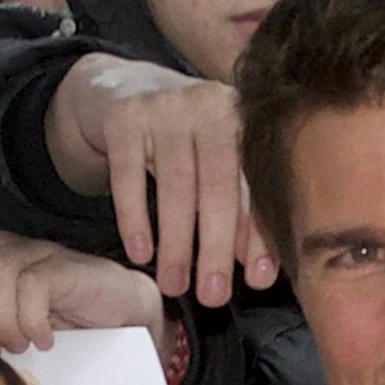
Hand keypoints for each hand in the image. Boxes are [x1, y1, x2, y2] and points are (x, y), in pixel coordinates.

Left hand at [0, 232, 167, 369]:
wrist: (120, 316)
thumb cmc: (62, 324)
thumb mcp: (8, 336)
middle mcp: (5, 248)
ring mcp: (36, 251)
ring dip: (2, 320)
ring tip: (21, 345)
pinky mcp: (64, 265)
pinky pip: (33, 283)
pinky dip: (32, 319)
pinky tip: (44, 339)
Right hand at [44, 55, 277, 305]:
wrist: (127, 89)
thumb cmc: (186, 140)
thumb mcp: (217, 164)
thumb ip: (240, 208)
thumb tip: (258, 269)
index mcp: (246, 120)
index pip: (256, 185)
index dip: (259, 235)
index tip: (259, 281)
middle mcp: (211, 105)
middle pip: (218, 186)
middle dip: (217, 247)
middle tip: (213, 295)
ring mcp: (167, 106)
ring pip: (175, 184)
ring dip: (176, 243)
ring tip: (173, 284)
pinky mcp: (125, 117)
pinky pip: (129, 175)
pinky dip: (135, 218)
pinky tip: (141, 253)